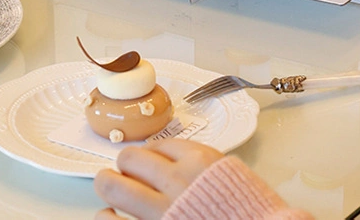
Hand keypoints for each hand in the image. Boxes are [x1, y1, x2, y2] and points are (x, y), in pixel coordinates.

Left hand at [93, 140, 223, 219]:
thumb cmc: (253, 215)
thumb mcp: (234, 180)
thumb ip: (205, 170)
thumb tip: (178, 164)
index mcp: (200, 162)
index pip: (159, 146)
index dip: (150, 155)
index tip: (147, 164)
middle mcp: (177, 182)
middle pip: (131, 159)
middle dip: (124, 165)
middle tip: (122, 173)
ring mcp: (163, 211)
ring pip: (114, 185)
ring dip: (107, 183)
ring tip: (107, 186)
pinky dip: (105, 218)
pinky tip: (108, 217)